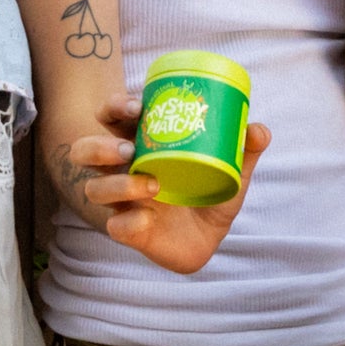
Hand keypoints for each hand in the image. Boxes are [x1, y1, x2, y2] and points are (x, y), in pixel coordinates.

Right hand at [60, 102, 274, 275]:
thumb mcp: (230, 170)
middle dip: (99, 146)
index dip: (116, 107)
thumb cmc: (207, 192)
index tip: (137, 106)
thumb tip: (258, 130)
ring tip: (150, 183)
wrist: (205, 238)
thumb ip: (244, 150)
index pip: (112, 118)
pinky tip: (148, 219)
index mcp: (141, 145)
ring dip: (117, 184)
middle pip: (86, 151)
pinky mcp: (128, 231)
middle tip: (128, 148)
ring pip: (94, 189)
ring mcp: (122, 202)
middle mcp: (123, 170)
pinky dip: (129, 223)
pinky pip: (115, 227)